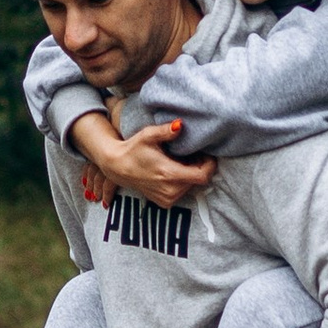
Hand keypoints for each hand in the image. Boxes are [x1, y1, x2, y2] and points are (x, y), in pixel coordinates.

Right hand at [69, 108, 215, 203]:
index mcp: (169, 174)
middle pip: (199, 180)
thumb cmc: (134, 149)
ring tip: (181, 161)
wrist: (118, 167)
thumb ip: (166, 131)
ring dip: (191, 174)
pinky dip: (183, 182)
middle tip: (192, 153)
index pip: (203, 176)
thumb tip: (180, 124)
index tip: (206, 154)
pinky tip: (173, 171)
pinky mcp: (164, 203)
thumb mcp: (148, 135)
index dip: (209, 165)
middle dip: (200, 167)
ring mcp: (167, 199)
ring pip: (192, 187)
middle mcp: (170, 190)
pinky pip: (183, 193)